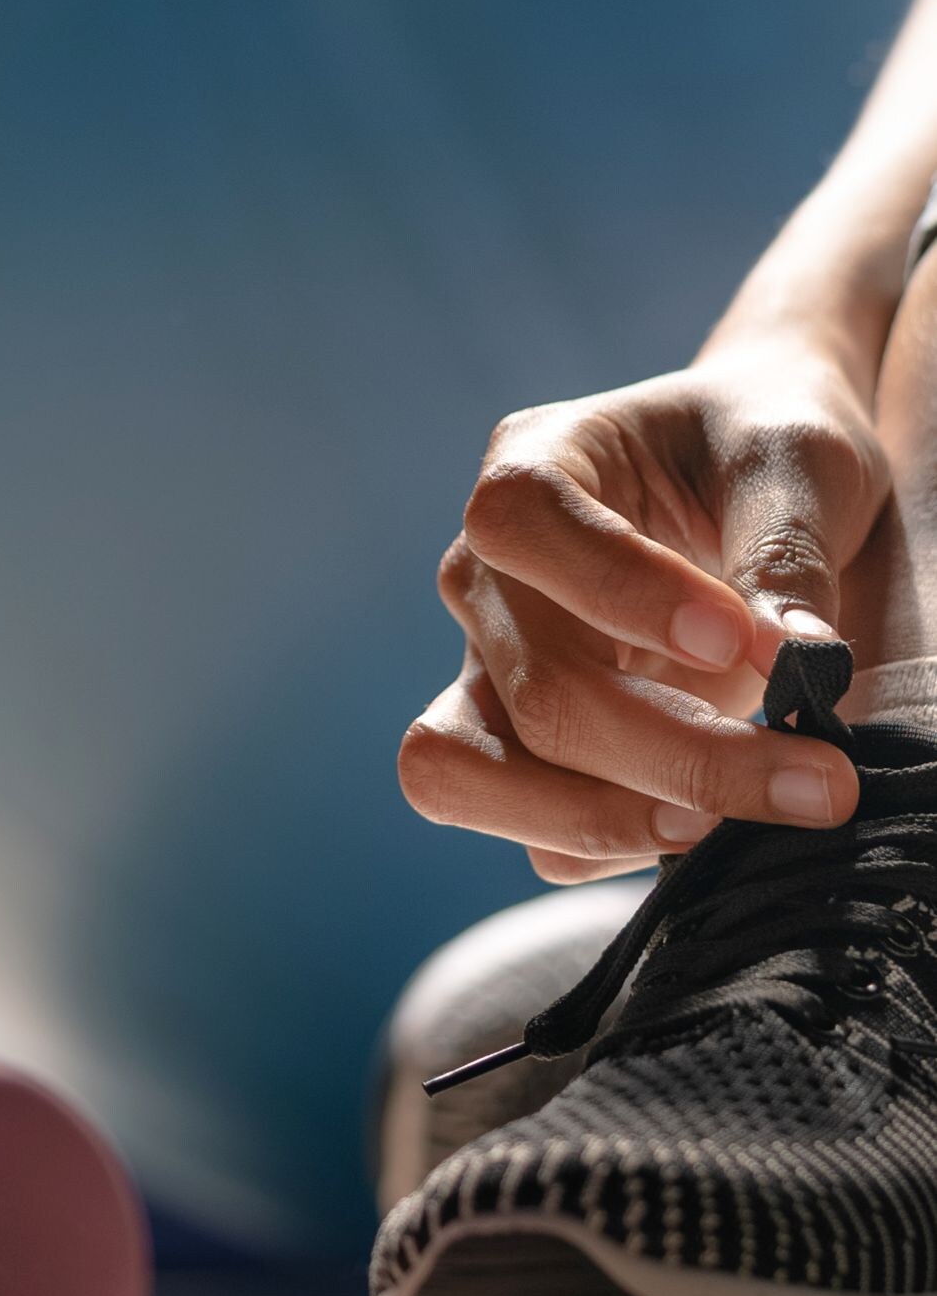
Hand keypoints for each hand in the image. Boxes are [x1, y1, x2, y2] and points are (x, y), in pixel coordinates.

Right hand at [399, 342, 888, 880]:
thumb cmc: (767, 448)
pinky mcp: (519, 752)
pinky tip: (711, 827)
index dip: (620, 591)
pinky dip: (616, 847)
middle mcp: (484, 575)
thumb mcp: (798, 459)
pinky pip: (534, 834)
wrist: (760, 487)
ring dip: (612, 820)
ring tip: (731, 830)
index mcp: (532, 466)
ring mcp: (488, 671)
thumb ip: (786, 549)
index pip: (524, 525)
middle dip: (680, 753)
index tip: (741, 640)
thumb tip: (793, 666)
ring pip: (475, 775)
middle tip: (821, 779)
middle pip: (535, 686)